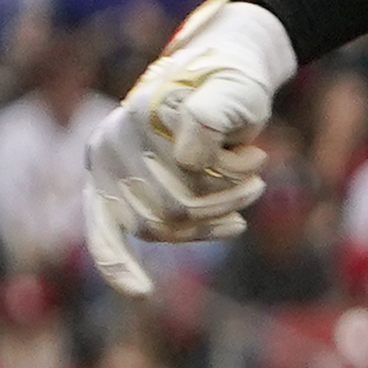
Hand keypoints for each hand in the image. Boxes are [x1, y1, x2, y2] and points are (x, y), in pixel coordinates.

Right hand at [81, 0, 297, 290]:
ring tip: (256, 189)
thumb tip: (188, 162)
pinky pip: (173, 228)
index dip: (115, 256)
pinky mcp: (154, 188)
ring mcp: (127, 175)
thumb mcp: (230, 89)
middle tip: (259, 185)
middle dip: (216, 203)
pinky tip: (237, 223)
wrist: (233, 73)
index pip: (108, 196)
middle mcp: (112, 156)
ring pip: (172, 224)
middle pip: (162, 213)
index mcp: (121, 130)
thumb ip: (208, 116)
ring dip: (217, 213)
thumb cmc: (230, 80)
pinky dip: (207, 229)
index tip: (141, 294)